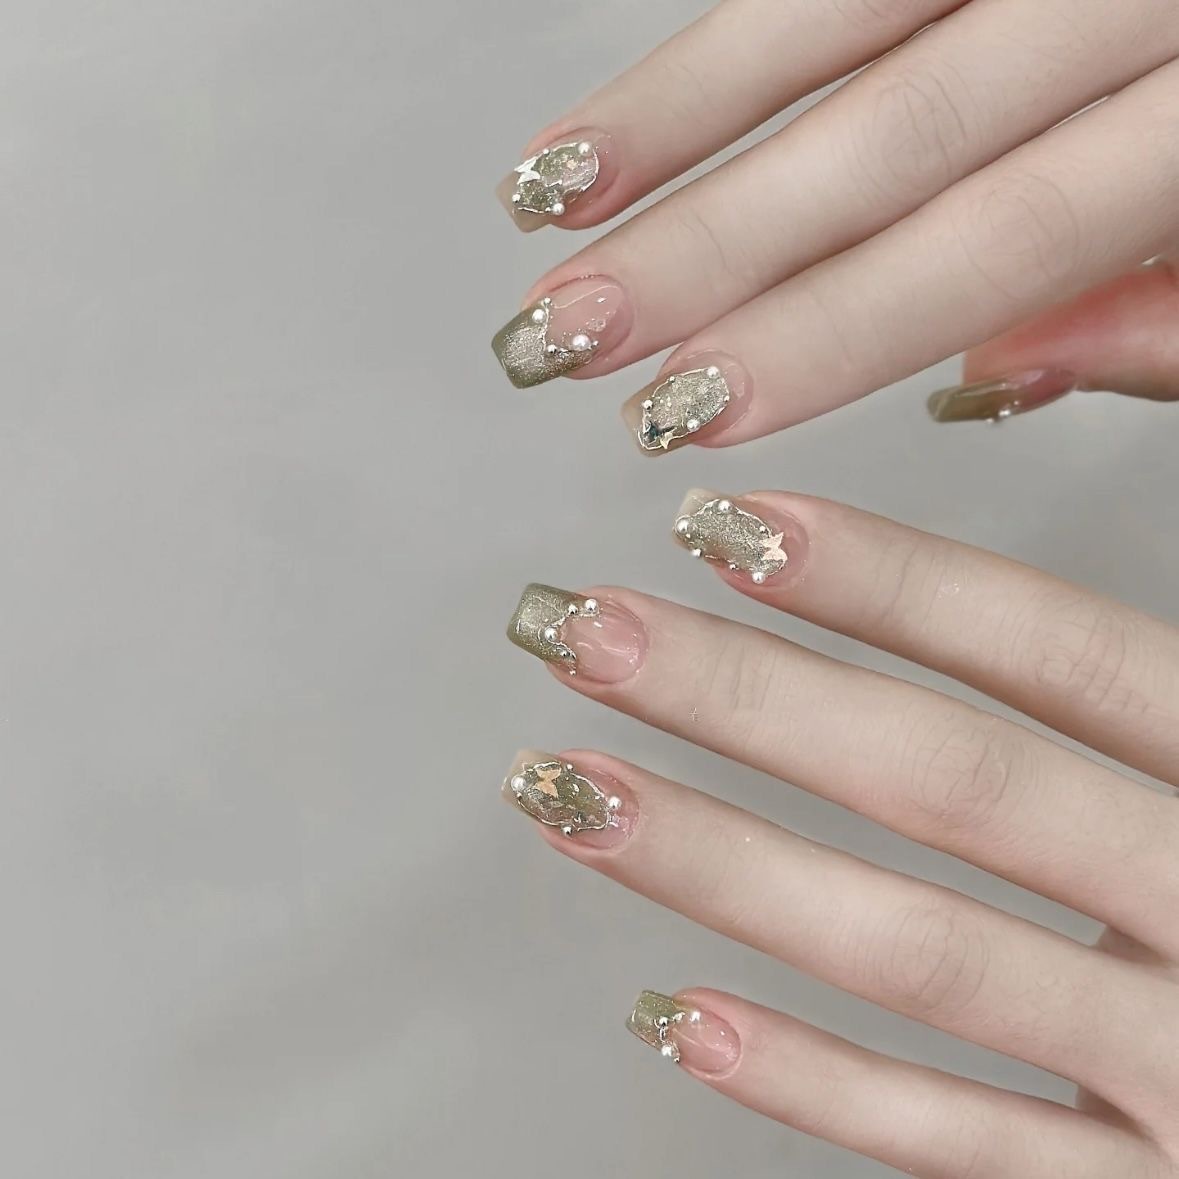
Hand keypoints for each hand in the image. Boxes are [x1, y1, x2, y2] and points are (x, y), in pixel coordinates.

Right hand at [489, 1, 1178, 445]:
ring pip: (832, 13)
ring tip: (552, 200)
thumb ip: (1164, 310)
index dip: (832, 329)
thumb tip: (988, 378)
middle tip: (573, 330)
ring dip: (671, 112)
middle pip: (890, 136)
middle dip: (709, 244)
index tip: (701, 406)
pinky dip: (724, 37)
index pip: (997, 240)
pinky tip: (632, 97)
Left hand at [503, 491, 1178, 1176]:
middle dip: (751, 700)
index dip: (888, 581)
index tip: (726, 524)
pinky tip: (675, 1015)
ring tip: (570, 792)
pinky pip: (961, 1149)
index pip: (1056, 654)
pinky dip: (812, 1085)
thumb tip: (1023, 379)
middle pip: (953, 785)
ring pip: (922, 955)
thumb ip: (1150, 630)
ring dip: (725, 867)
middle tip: (585, 631)